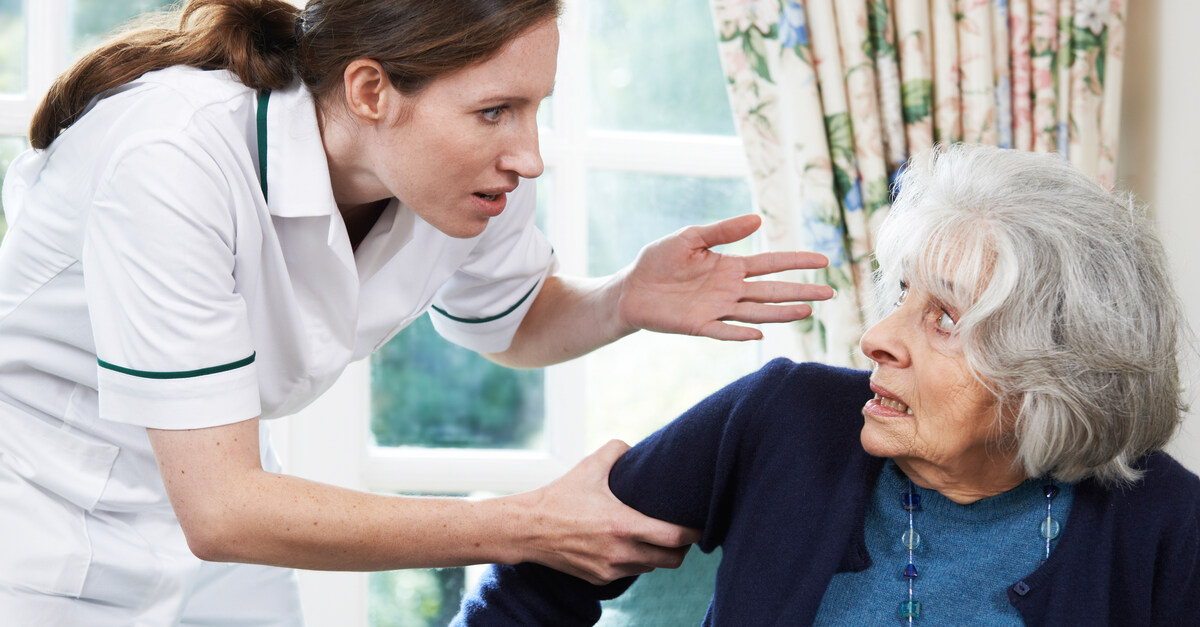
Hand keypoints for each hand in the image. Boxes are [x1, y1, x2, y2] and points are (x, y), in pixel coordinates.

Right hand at [518, 440, 700, 584]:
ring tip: (656, 537)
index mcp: (623, 525)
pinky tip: (630, 545)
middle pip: (671, 561)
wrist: (527, 529)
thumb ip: (617, 450)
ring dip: (657, 555)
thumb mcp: (589, 466)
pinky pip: (630, 573)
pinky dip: (636, 561)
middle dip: (682, 549)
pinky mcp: (599, 579)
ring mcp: (610, 569)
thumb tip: (635, 446)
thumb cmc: (559, 497)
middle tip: (683, 534)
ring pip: (650, 568)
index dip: (694, 533)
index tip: (701, 525)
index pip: (674, 538)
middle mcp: (620, 553)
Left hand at [617, 214, 833, 340]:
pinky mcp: (699, 325)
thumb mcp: (690, 237)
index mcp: (730, 266)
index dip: (797, 261)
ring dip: (781, 312)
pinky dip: (740, 333)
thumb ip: (723, 231)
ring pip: (757, 311)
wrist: (631, 287)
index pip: (771, 263)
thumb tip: (758, 220)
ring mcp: (717, 309)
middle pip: (772, 290)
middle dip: (801, 291)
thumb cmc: (659, 260)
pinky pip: (723, 331)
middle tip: (830, 293)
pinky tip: (759, 334)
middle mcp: (730, 289)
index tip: (823, 260)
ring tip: (808, 312)